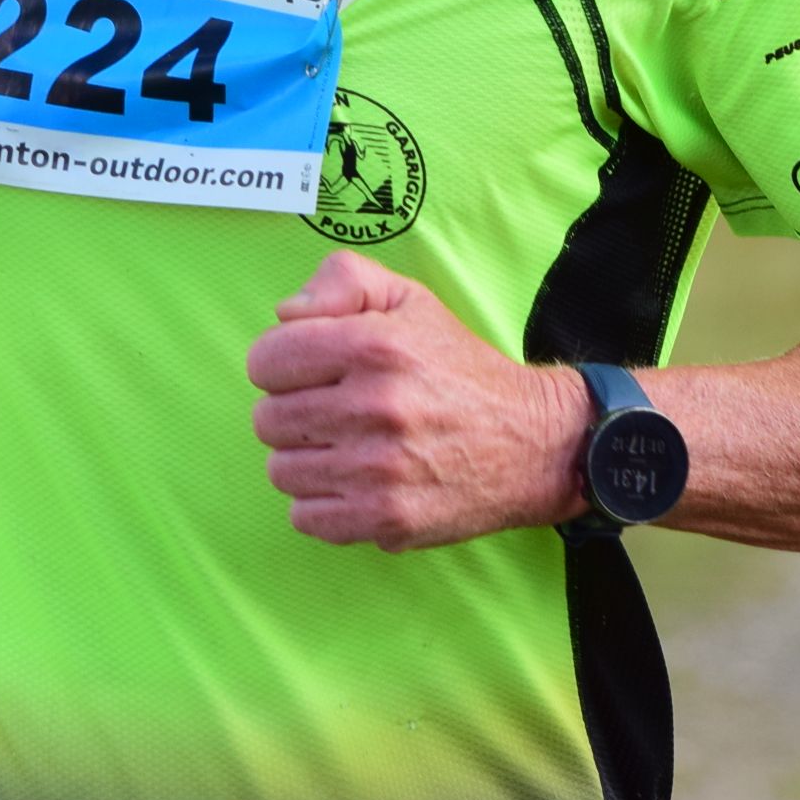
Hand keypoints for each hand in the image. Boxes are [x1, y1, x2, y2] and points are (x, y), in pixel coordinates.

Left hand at [246, 251, 589, 550]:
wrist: (534, 443)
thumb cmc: (460, 369)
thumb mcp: (410, 300)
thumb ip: (342, 281)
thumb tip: (285, 315)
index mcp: (374, 345)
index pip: (265, 360)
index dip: (281, 363)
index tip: (311, 371)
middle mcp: (375, 406)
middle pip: (268, 419)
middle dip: (293, 412)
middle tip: (333, 411)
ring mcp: (379, 469)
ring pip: (282, 470)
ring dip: (306, 460)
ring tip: (346, 447)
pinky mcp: (387, 518)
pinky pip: (306, 517)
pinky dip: (322, 504)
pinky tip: (355, 483)